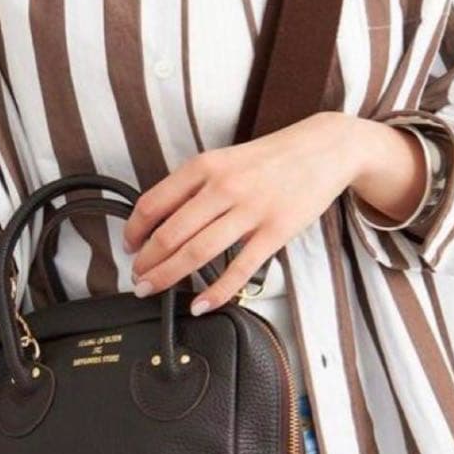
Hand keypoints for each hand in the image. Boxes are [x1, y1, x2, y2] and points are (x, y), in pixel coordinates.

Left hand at [121, 111, 421, 312]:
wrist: (325, 149)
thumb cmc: (270, 158)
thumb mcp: (224, 159)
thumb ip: (193, 185)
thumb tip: (159, 219)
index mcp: (205, 166)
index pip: (153, 203)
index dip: (134, 231)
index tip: (129, 248)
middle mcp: (223, 186)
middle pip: (170, 234)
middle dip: (146, 263)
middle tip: (137, 279)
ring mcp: (250, 210)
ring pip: (197, 252)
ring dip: (168, 277)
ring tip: (153, 290)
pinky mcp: (275, 232)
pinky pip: (239, 269)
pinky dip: (216, 292)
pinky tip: (200, 304)